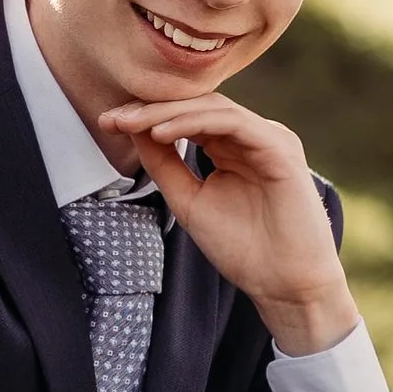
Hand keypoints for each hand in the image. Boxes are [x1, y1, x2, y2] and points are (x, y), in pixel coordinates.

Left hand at [98, 90, 357, 354]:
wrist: (285, 285)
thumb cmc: (245, 249)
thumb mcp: (190, 202)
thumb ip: (165, 166)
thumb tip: (134, 131)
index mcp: (233, 146)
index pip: (187, 117)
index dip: (146, 116)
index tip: (107, 123)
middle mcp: (252, 136)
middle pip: (197, 106)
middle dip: (151, 109)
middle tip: (112, 118)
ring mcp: (269, 139)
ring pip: (212, 108)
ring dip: (167, 113)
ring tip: (131, 123)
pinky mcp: (280, 149)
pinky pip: (232, 123)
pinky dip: (194, 123)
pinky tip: (161, 134)